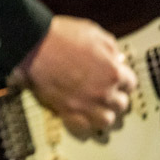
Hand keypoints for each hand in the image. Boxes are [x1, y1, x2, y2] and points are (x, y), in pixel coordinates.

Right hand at [16, 15, 136, 138]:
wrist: (30, 44)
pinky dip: (83, 124)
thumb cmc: (57, 35)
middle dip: (113, 97)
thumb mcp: (91, 31)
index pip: (129, 84)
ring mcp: (84, 104)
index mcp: (112, 71)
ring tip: (95, 107)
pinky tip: (80, 116)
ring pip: (106, 120)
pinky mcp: (66, 111)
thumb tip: (117, 59)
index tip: (114, 79)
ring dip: (102, 114)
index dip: (121, 80)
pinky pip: (82, 128)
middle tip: (104, 92)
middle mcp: (102, 91)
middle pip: (121, 104)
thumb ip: (110, 47)